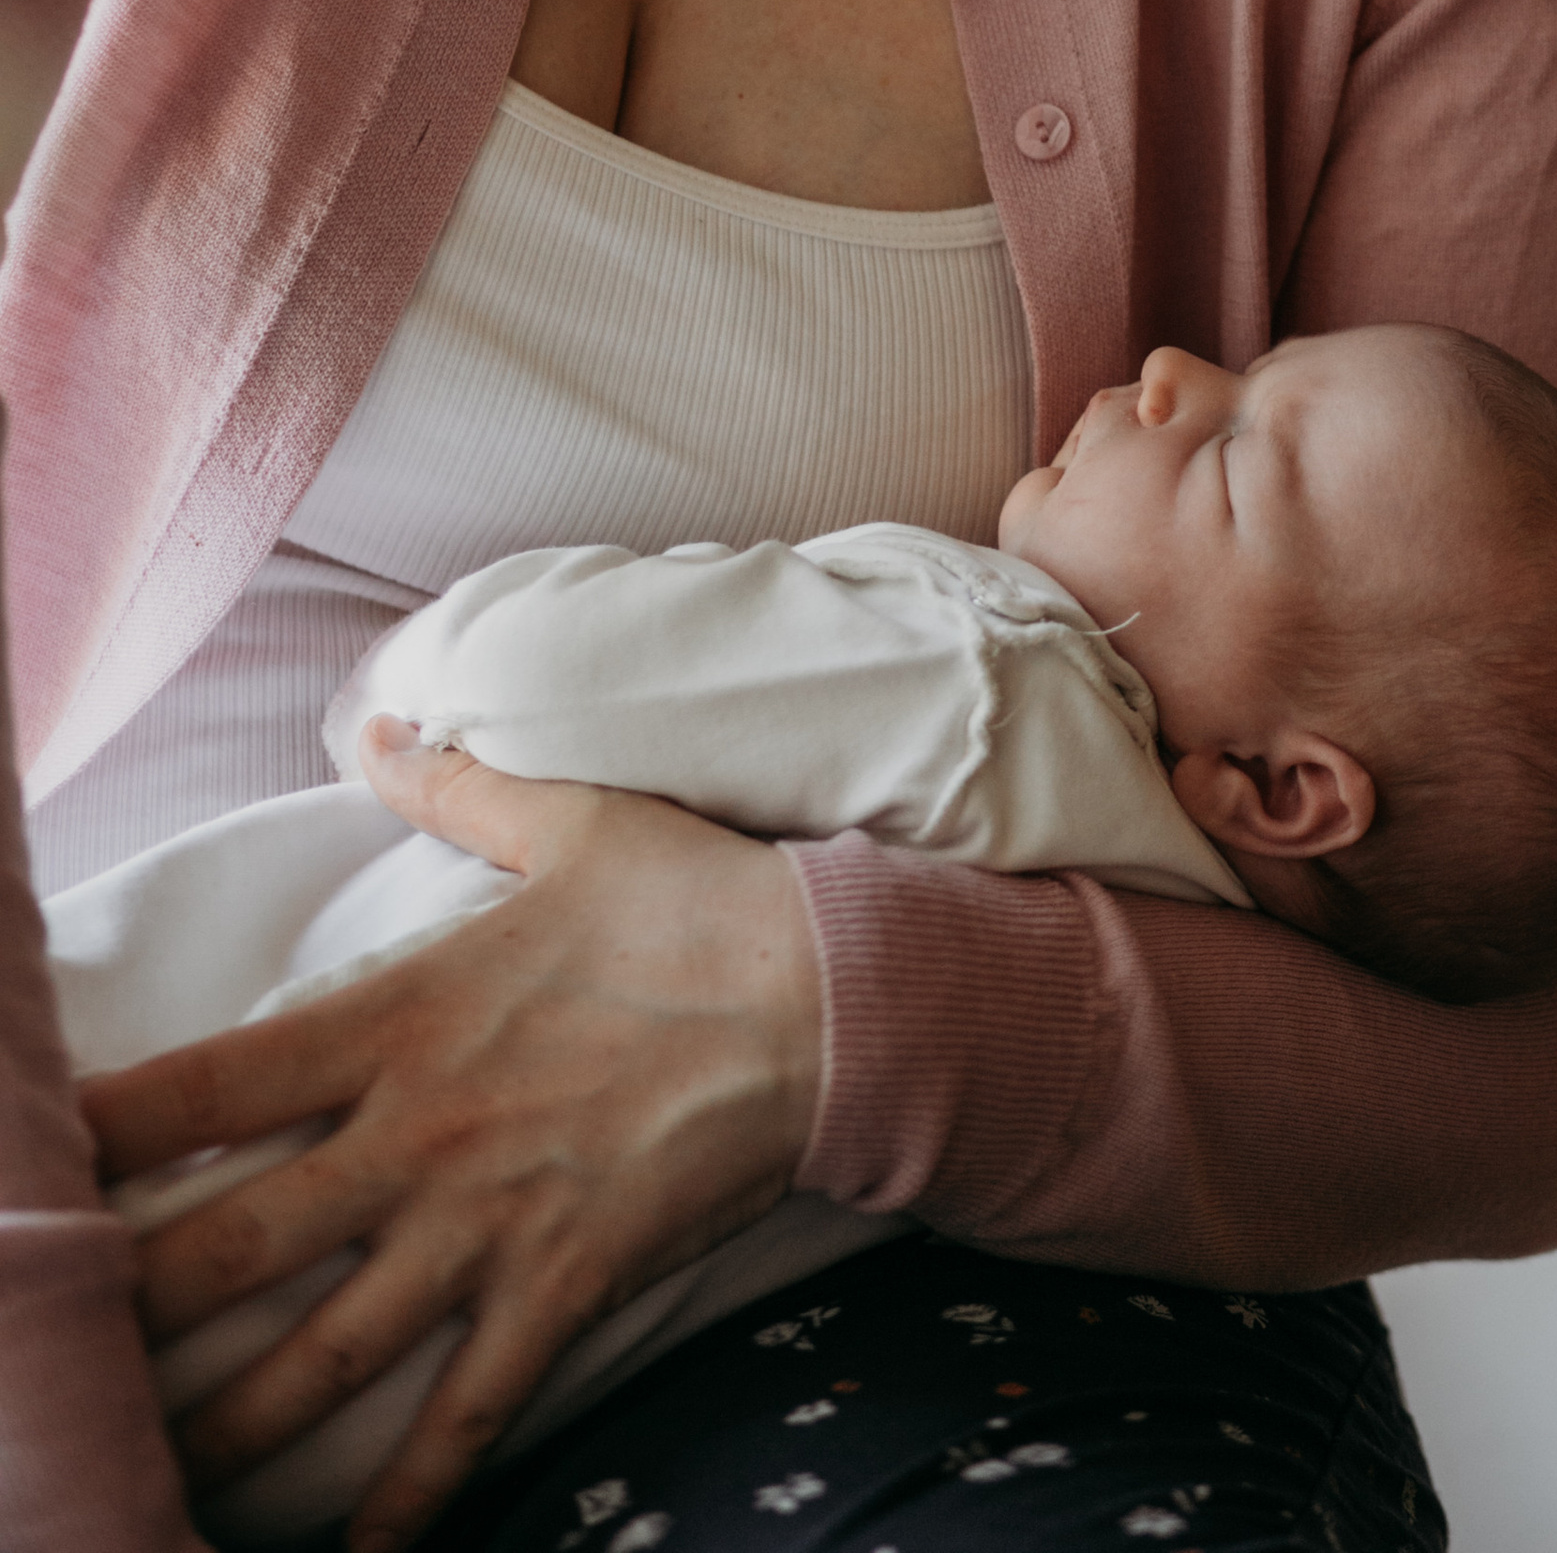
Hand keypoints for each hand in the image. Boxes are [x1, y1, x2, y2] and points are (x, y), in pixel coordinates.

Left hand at [79, 722, 824, 1552]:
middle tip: (53, 1358)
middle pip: (229, 1247)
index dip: (100, 1131)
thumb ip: (459, 782)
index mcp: (401, 1018)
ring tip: (150, 1480)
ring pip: (321, 1359)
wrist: (831, 993)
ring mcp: (486, 1225)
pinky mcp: (562, 1287)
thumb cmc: (697, 900)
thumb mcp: (573, 818)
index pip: (209, 1085)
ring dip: (225, 1433)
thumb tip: (377, 726)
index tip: (28, 1166)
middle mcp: (418, 1137)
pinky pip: (464, 1415)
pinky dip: (406, 1498)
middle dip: (126, 1315)